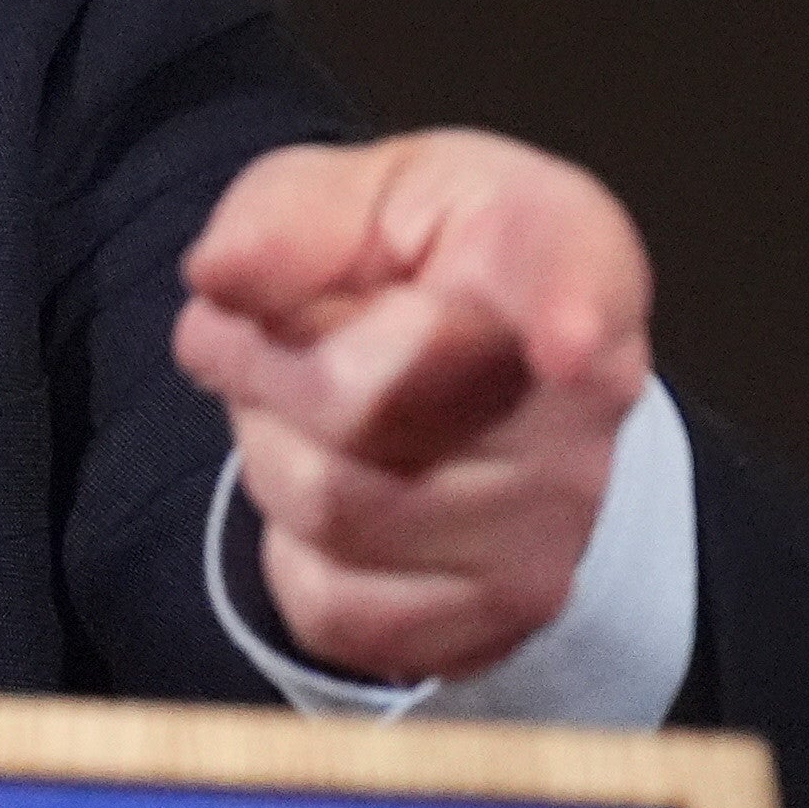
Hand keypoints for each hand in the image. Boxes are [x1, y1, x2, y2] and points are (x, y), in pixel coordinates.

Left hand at [170, 131, 652, 686]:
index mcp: (555, 244)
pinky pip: (331, 603)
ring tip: (307, 408)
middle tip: (272, 336)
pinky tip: (338, 487)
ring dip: (271, 452)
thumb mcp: (347, 194)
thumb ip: (286, 215)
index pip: (571, 275)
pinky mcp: (503, 613)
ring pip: (331, 509)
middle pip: (360, 405)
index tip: (568, 345)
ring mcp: (558, 520)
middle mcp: (586, 394)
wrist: (469, 367)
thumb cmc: (408, 260)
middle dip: (265, 366)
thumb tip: (222, 274)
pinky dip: (290, 551)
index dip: (569, 310)